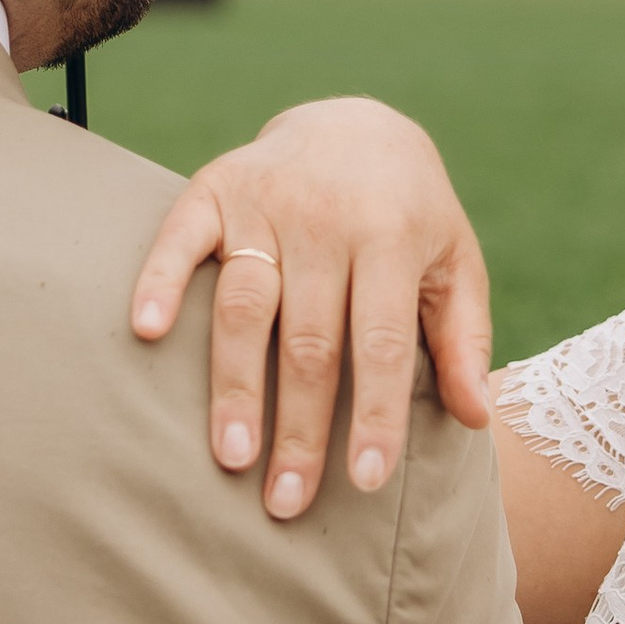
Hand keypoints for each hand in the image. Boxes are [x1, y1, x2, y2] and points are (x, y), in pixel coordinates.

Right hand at [129, 99, 491, 520]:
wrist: (356, 120)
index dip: (374, 413)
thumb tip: (474, 417)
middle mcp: (328, 218)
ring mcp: (267, 202)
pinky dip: (161, 280)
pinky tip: (150, 332)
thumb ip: (463, 338)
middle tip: (286, 502)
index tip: (365, 481)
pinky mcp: (215, 188)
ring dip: (233, 384)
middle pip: (310, 340)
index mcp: (394, 237)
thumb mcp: (454, 263)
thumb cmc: (411, 214)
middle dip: (298, 426)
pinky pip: (182, 237)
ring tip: (231, 456)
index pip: (383, 342)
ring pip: (245, 305)